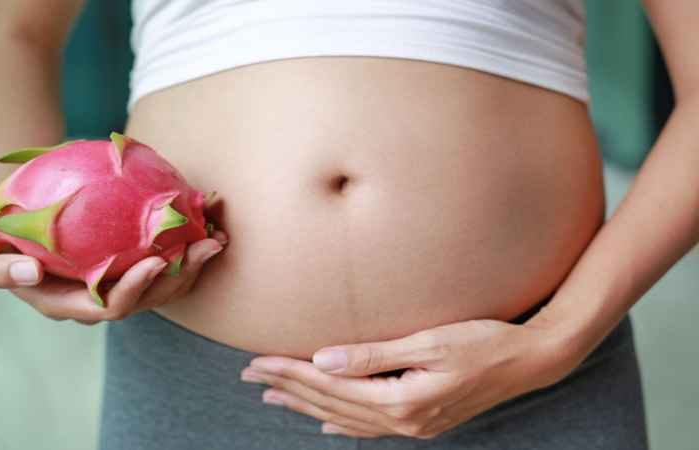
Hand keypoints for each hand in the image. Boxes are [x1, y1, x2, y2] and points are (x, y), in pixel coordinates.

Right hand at [0, 229, 227, 324]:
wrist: (21, 216)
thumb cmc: (2, 237)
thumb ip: (1, 270)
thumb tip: (31, 271)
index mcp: (73, 303)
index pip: (113, 306)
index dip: (138, 288)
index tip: (158, 260)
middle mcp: (103, 298)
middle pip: (153, 296)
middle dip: (184, 274)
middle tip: (207, 244)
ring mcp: (123, 281)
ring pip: (169, 281)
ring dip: (197, 260)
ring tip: (218, 233)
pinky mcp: (136, 262)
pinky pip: (170, 258)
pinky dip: (191, 239)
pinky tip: (210, 216)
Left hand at [241, 319, 577, 438]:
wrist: (531, 361)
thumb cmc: (484, 342)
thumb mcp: (428, 342)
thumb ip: (373, 355)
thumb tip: (323, 360)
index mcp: (400, 401)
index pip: (329, 386)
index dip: (290, 372)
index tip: (257, 361)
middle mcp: (402, 420)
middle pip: (330, 403)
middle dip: (288, 388)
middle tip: (250, 375)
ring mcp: (413, 425)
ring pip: (344, 416)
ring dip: (306, 404)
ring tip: (274, 396)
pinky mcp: (421, 420)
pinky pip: (369, 426)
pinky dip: (340, 421)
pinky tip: (324, 421)